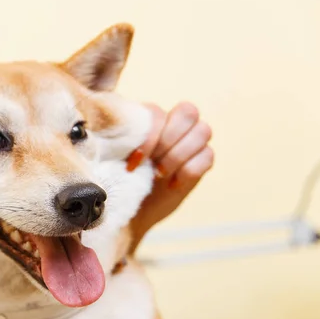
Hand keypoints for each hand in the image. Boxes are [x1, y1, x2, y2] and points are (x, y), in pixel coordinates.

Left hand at [127, 102, 213, 253]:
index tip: (134, 162)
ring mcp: (192, 140)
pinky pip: (207, 156)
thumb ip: (119, 141)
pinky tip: (172, 184)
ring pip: (203, 130)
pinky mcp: (203, 159)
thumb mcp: (115, 158)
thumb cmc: (120, 178)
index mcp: (150, 117)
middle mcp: (174, 122)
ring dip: (178, 155)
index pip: (158, 112)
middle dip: (168, 141)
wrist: (133, 207)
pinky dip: (188, 171)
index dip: (148, 137)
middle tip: (152, 165)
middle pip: (188, 111)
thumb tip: (111, 136)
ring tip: (159, 174)